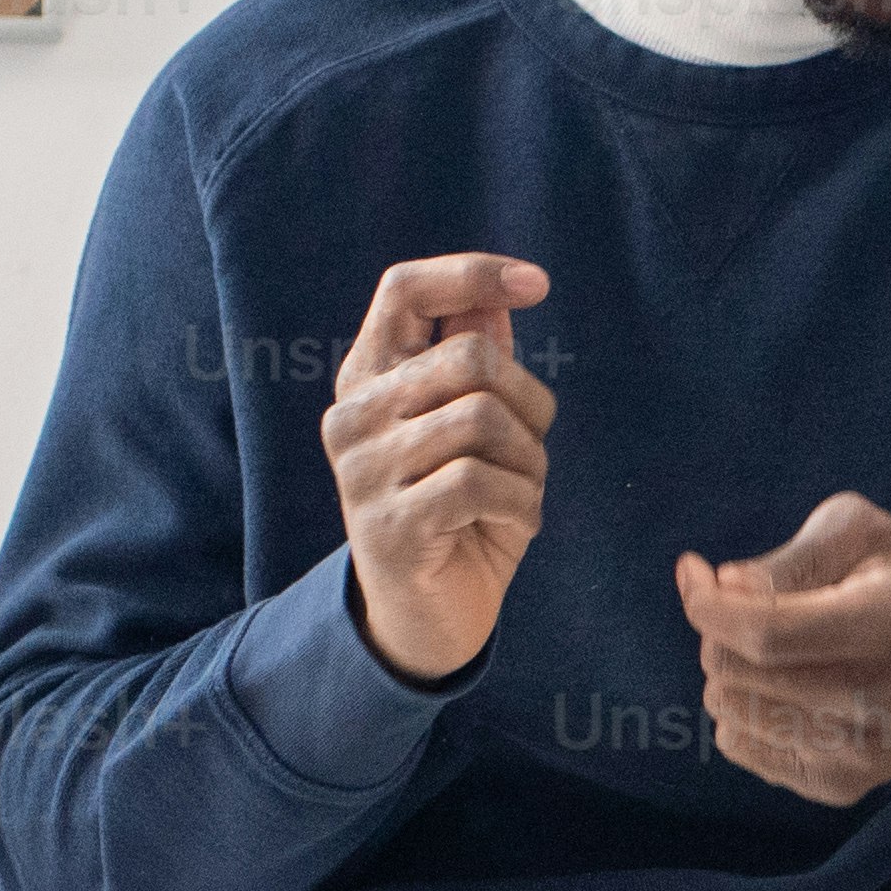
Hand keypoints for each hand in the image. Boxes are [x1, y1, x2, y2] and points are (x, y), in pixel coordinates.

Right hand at [328, 254, 556, 680]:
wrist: (426, 617)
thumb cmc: (459, 512)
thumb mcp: (474, 430)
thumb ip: (475, 362)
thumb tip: (496, 296)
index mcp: (367, 379)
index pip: (404, 289)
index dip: (472, 273)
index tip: (538, 283)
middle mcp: (352, 416)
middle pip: (469, 357)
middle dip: (529, 402)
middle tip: (533, 450)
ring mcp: (363, 471)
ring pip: (483, 419)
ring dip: (532, 463)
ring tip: (522, 493)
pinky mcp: (390, 525)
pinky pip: (481, 482)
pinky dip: (523, 506)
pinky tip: (515, 525)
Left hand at [679, 493, 890, 800]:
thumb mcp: (871, 536)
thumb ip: (794, 554)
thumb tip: (725, 587)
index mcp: (881, 623)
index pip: (761, 632)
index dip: (707, 604)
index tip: (693, 571)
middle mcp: (868, 700)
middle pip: (732, 672)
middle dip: (720, 630)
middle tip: (754, 609)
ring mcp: (853, 753)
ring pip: (726, 710)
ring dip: (731, 672)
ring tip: (777, 652)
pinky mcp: (838, 785)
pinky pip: (739, 745)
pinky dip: (743, 712)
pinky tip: (784, 691)